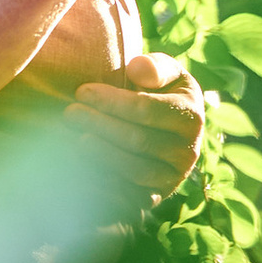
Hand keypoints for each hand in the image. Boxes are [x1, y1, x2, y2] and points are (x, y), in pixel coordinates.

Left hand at [64, 51, 205, 201]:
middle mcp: (188, 151)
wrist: (166, 128)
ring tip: (74, 138)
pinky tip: (81, 165)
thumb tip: (137, 70)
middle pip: (138, 140)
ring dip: (101, 154)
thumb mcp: (164, 72)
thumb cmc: (159, 92)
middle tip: (70, 114)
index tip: (82, 91)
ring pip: (135, 169)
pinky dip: (104, 182)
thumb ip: (155, 66)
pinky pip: (130, 195)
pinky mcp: (157, 196)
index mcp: (191, 115)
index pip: (147, 109)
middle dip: (100, 125)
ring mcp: (174, 177)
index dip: (112, 101)